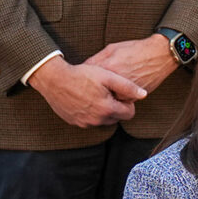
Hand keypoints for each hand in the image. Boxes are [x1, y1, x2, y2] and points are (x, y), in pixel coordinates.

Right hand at [26, 59, 145, 127]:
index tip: (120, 92)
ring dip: (103, 110)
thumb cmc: (81, 75)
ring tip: (96, 94)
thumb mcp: (107, 76)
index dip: (127, 102)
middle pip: (117, 117)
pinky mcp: (75, 122)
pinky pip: (90, 120)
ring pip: (103, 120)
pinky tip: (86, 98)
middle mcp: (97, 120)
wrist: (54, 79)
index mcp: (107, 109)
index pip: (130, 113)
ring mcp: (85, 123)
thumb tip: (144, 95)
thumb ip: (127, 87)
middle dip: (116, 106)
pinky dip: (91, 112)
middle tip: (108, 92)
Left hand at [86, 36, 179, 95]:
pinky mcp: (133, 98)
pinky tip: (116, 91)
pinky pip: (119, 101)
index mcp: (107, 68)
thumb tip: (84, 67)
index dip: (83, 77)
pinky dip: (117, 97)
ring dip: (104, 95)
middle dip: (92, 89)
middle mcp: (115, 82)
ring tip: (103, 89)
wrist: (160, 55)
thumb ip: (96, 59)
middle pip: (95, 91)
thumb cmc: (136, 49)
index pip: (86, 77)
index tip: (82, 78)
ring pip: (107, 98)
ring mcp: (124, 91)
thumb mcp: (112, 49)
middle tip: (90, 86)